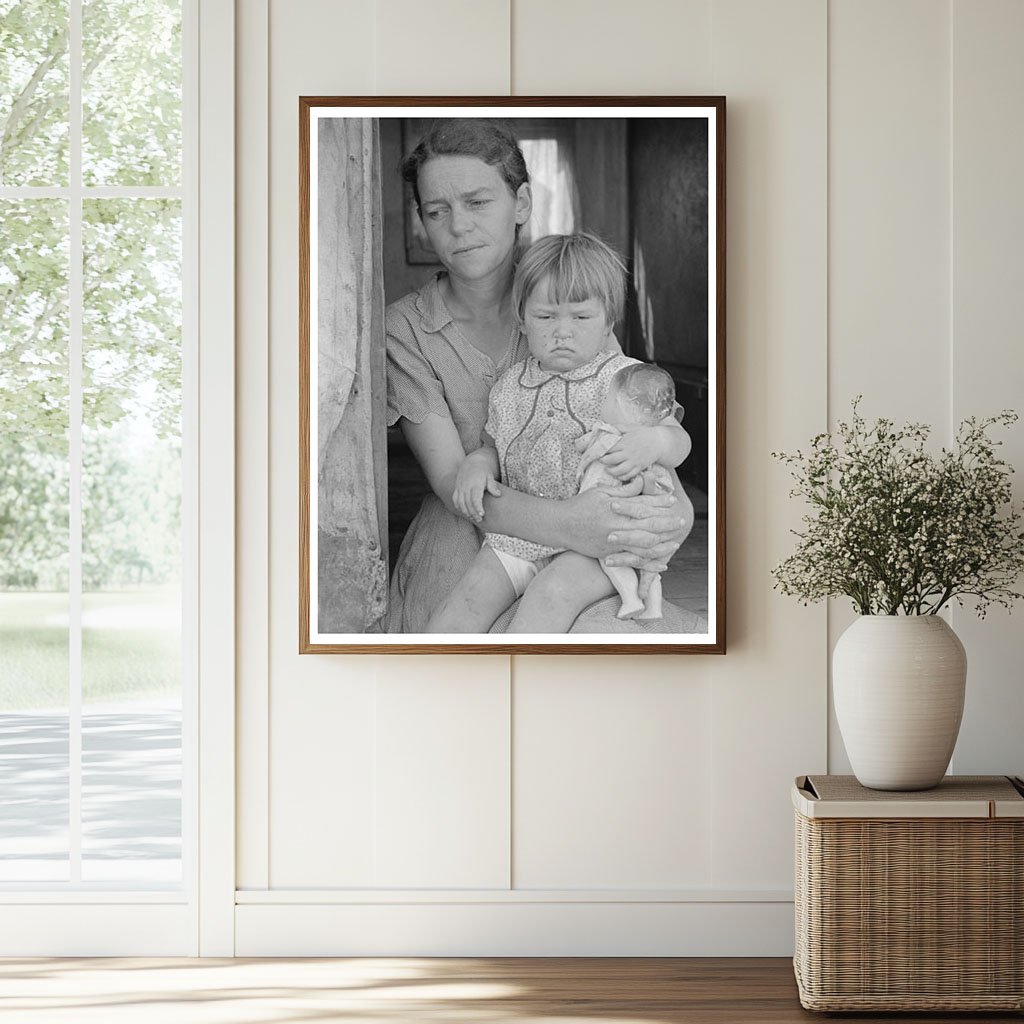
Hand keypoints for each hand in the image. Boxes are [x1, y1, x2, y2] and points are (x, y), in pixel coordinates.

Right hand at [453, 461, 500, 521]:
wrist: (471, 461)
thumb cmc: (483, 470)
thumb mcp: (489, 476)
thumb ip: (493, 486)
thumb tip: (498, 495)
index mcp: (475, 484)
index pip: (475, 498)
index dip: (478, 507)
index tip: (482, 514)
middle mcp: (466, 486)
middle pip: (468, 503)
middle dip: (473, 513)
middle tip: (480, 520)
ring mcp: (460, 488)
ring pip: (461, 503)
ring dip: (466, 512)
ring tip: (473, 518)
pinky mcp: (457, 488)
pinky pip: (456, 500)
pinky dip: (459, 507)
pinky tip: (464, 512)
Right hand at [567, 481, 691, 564]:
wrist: (560, 525)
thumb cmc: (580, 505)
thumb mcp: (601, 492)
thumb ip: (623, 491)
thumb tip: (641, 482)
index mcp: (615, 509)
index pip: (643, 505)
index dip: (659, 503)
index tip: (671, 501)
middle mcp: (617, 526)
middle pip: (648, 526)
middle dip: (667, 524)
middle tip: (680, 522)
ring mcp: (614, 542)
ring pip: (644, 546)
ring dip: (662, 545)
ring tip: (675, 543)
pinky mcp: (610, 554)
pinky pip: (633, 561)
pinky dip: (649, 564)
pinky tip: (661, 564)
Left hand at [601, 427, 657, 479]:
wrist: (660, 442)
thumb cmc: (645, 433)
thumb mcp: (631, 427)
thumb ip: (618, 427)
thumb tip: (605, 426)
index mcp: (625, 442)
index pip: (609, 448)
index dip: (601, 450)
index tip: (597, 450)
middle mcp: (628, 453)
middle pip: (611, 460)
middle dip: (603, 461)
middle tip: (600, 460)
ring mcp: (634, 461)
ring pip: (619, 470)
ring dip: (611, 471)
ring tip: (607, 470)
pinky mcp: (639, 467)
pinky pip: (629, 475)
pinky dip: (622, 477)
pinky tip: (618, 475)